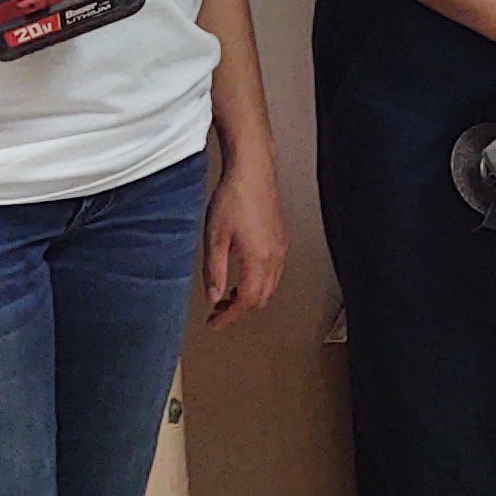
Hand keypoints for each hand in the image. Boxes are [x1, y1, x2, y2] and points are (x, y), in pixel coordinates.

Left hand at [201, 152, 285, 321]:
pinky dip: (259, 282)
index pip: (247, 301)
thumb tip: (214, 298)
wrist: (253, 172)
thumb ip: (215, 272)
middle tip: (218, 310)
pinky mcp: (281, 239)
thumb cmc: (233, 199)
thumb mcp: (215, 238)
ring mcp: (281, 248)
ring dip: (251, 296)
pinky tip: (243, 274)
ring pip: (271, 286)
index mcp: (259, 259)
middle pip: (262, 298)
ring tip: (228, 294)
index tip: (214, 323)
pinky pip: (275, 272)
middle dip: (240, 309)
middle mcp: (275, 257)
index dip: (230, 316)